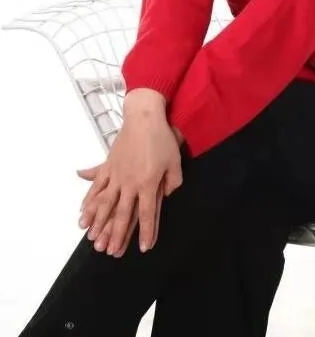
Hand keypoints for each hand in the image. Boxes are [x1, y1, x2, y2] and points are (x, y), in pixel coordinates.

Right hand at [77, 90, 182, 254]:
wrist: (144, 117)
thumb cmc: (162, 138)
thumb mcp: (175, 162)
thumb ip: (172, 182)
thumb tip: (166, 195)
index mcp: (148, 183)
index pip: (148, 214)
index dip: (147, 232)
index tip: (144, 248)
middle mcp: (130, 182)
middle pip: (122, 214)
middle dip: (117, 235)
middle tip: (110, 252)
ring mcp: (116, 174)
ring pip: (105, 203)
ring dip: (98, 222)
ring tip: (91, 239)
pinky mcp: (108, 165)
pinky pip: (96, 186)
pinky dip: (89, 200)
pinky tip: (83, 212)